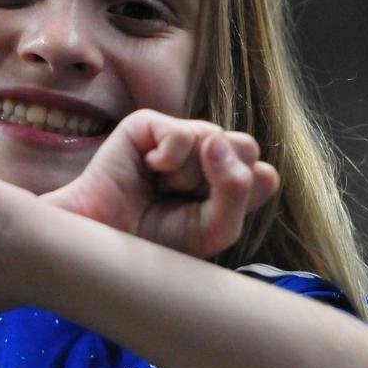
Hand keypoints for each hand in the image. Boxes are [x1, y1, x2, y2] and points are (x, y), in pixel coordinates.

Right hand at [43, 110, 278, 258]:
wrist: (105, 243)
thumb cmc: (157, 240)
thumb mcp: (215, 229)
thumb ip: (236, 189)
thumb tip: (216, 137)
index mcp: (223, 179)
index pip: (263, 175)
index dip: (241, 198)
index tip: (207, 219)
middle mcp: (204, 153)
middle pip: (246, 147)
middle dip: (219, 182)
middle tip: (183, 201)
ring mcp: (178, 135)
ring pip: (216, 138)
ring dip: (188, 177)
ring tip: (160, 189)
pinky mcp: (149, 124)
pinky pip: (183, 135)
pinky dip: (168, 160)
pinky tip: (147, 168)